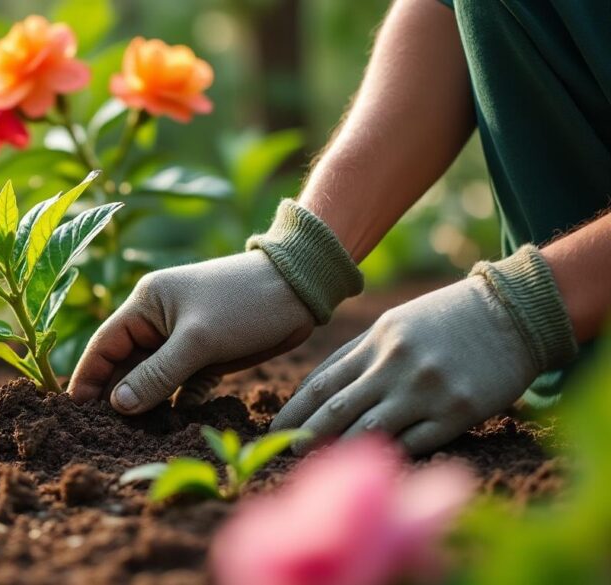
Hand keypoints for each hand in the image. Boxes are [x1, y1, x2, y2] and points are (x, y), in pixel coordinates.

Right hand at [68, 251, 315, 413]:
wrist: (298, 291)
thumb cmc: (243, 303)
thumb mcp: (197, 341)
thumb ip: (157, 374)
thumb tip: (119, 404)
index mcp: (146, 305)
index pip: (105, 344)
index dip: (88, 376)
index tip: (74, 410)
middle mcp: (159, 321)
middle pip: (127, 365)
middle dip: (117, 395)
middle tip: (103, 431)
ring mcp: (183, 339)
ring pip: (154, 378)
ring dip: (147, 403)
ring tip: (133, 435)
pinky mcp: (207, 356)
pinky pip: (182, 385)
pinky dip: (177, 402)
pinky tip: (173, 425)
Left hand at [271, 276, 540, 454]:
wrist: (513, 313)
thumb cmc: (447, 319)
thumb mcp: (396, 323)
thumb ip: (358, 354)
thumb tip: (317, 387)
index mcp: (377, 342)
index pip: (324, 382)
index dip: (296, 409)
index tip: (273, 428)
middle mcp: (397, 366)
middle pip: (339, 408)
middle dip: (307, 434)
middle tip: (283, 452)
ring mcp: (427, 390)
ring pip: (371, 430)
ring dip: (341, 450)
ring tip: (318, 466)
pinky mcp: (458, 411)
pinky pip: (416, 443)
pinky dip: (390, 456)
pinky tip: (371, 469)